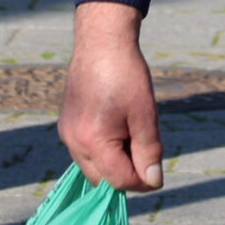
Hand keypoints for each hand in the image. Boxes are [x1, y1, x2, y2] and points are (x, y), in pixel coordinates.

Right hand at [59, 2, 163, 190]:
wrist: (102, 42)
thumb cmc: (126, 75)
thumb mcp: (145, 114)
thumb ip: (148, 151)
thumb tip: (153, 181)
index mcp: (92, 142)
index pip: (118, 181)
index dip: (142, 182)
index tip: (158, 174)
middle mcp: (73, 142)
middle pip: (102, 179)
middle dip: (127, 174)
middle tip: (148, 153)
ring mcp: (67, 134)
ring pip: (93, 167)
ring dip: (115, 163)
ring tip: (134, 136)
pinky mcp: (67, 125)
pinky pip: (85, 151)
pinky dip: (104, 150)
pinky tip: (120, 129)